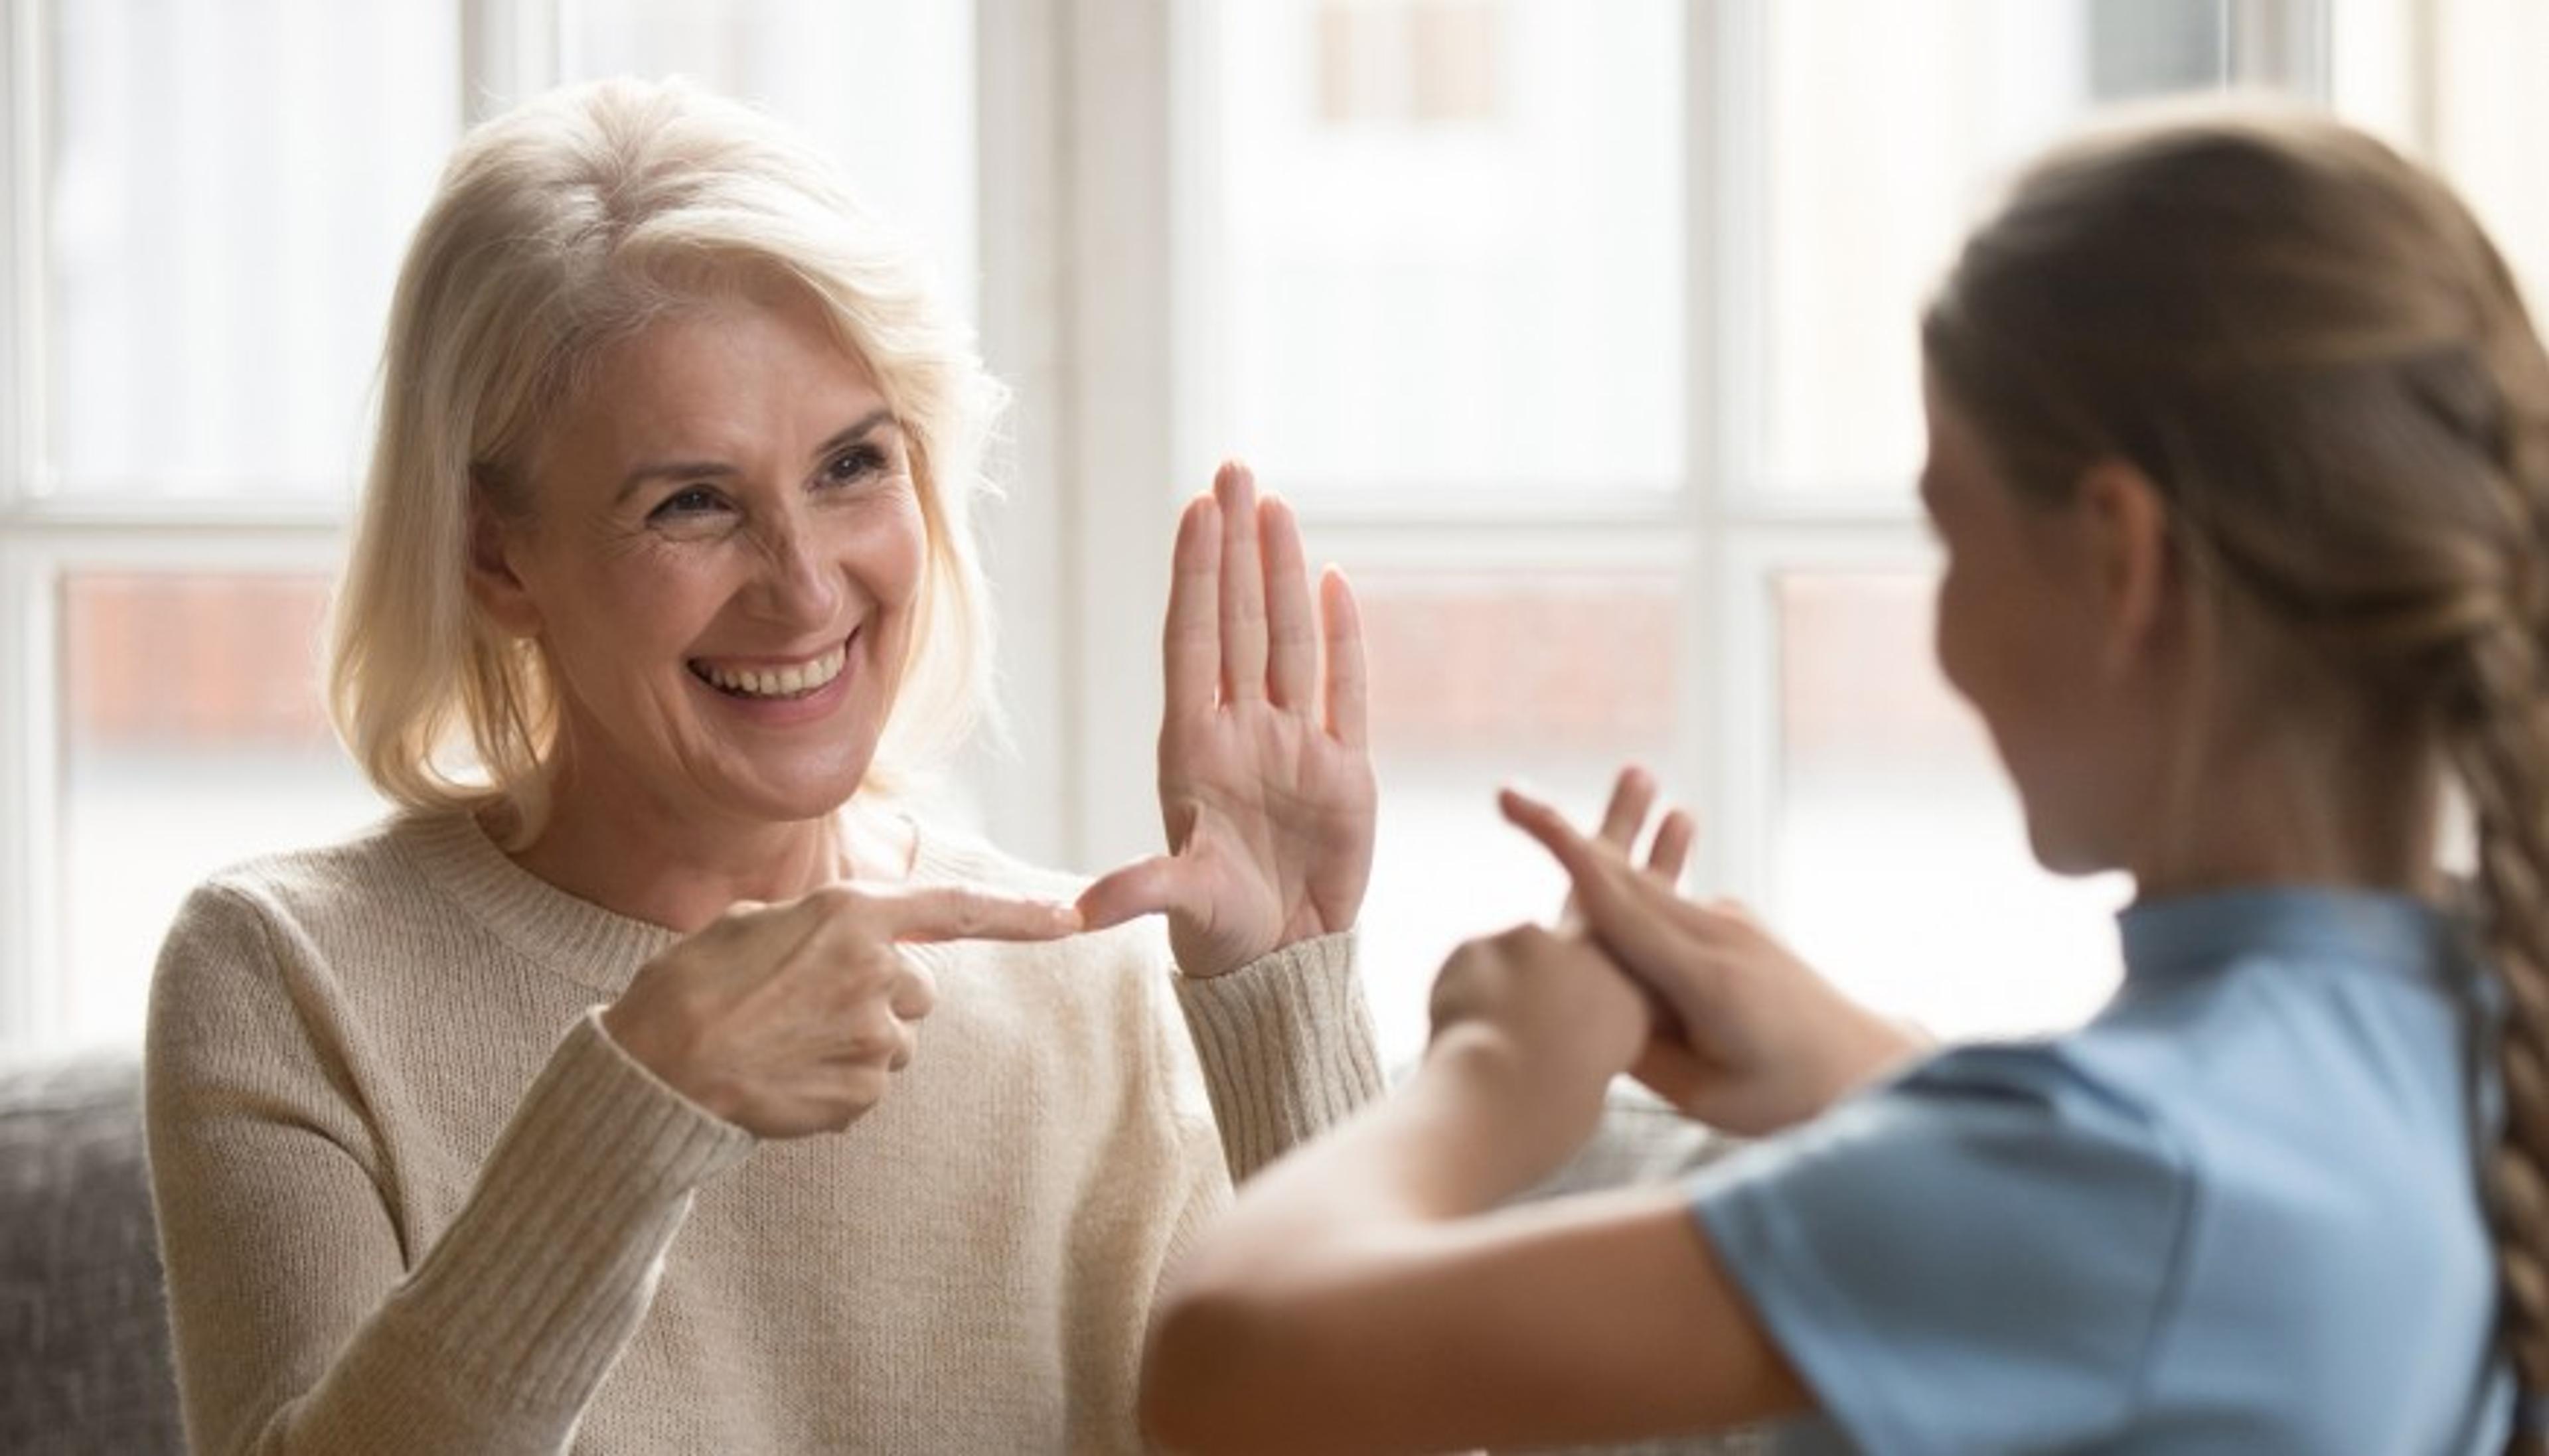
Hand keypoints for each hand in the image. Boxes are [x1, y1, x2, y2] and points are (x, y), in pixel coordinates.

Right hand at [600, 884, 1080, 1137]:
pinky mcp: (864, 1095)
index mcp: (853, 914)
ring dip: (854, 1043)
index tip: (1072, 916)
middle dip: (876, 997)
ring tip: (783, 1044)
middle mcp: (880, 972)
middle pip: (916, 989)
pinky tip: (784, 1079)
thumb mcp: (750, 922)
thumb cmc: (690, 988)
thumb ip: (818, 921)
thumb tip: (848, 940)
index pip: (956, 909)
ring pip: (893, 1041)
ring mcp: (876, 1038)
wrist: (657, 1069)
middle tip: (804, 1007)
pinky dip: (835, 1087)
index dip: (1019, 913)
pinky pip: (869, 1088)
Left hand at [1079, 462, 1376, 977]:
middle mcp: (1242, 730)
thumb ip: (1141, 892)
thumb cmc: (1219, 929)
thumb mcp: (1178, 904)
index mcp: (1194, 748)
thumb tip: (1083, 913)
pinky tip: (1332, 581)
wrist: (1282, 960)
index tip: (1194, 512)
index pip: (1195, 641)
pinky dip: (1343, 637)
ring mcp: (1296, 743)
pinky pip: (1347, 688)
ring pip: (1289, 638)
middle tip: (1233, 469)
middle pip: (1239, 619)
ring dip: (1282, 572)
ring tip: (1274, 504)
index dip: (1195, 577)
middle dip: (1236, 546)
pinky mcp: (1345, 768)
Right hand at [1502, 782, 1924, 1134]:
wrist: (1870, 1069)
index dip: (1567, 854)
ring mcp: (1732, 921)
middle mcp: (1721, 935)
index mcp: (1708, 979)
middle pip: (1625, 876)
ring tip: (1548, 824)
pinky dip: (1625, 891)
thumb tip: (1588, 1007)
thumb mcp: (1705, 1094)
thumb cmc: (1789, 1097)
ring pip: (1644, 883)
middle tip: (1508, 794)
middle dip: (1567, 831)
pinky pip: (1665, 902)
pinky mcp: (1734, 924)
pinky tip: (1611, 888)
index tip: (1523, 811)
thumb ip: (1641, 1048)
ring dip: (1596, 848)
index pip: (1621, 906)